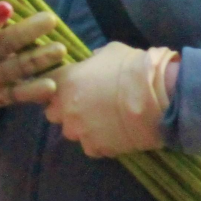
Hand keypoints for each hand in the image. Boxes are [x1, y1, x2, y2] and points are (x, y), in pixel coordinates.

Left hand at [44, 41, 177, 157]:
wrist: (155, 97)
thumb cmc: (131, 68)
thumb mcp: (109, 52)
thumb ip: (93, 59)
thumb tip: (92, 62)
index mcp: (64, 81)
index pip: (46, 85)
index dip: (57, 86)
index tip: (69, 87)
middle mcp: (65, 109)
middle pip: (53, 113)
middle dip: (65, 109)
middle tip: (85, 104)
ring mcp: (79, 131)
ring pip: (72, 131)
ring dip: (82, 126)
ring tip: (103, 120)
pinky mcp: (95, 148)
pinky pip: (91, 146)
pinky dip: (99, 141)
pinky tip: (114, 132)